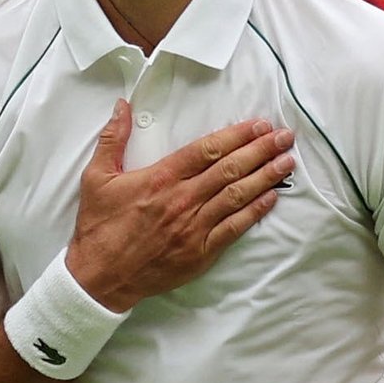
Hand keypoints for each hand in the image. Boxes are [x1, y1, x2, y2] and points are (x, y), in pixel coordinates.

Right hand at [65, 102, 293, 311]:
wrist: (100, 276)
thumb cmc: (99, 226)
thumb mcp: (96, 177)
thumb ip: (112, 139)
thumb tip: (122, 106)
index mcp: (160, 178)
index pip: (207, 150)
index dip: (236, 135)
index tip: (258, 125)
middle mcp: (182, 199)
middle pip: (230, 169)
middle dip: (261, 150)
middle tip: (284, 136)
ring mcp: (194, 227)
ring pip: (237, 196)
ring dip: (265, 176)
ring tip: (286, 162)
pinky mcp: (200, 252)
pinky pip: (234, 228)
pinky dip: (255, 211)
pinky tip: (271, 198)